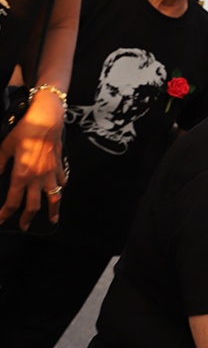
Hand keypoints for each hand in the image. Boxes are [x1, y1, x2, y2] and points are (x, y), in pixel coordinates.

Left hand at [0, 89, 65, 228]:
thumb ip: (0, 164)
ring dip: (53, 210)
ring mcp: (51, 173)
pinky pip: (61, 180)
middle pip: (33, 206)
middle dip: (27, 219)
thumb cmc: (24, 132)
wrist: (46, 121)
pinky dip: (61, 187)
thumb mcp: (5, 148)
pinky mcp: (59, 165)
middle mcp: (37, 178)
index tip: (1, 220)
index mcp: (21, 176)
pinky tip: (59, 189)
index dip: (5, 214)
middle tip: (24, 226)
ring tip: (53, 219)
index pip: (12, 202)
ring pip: (54, 197)